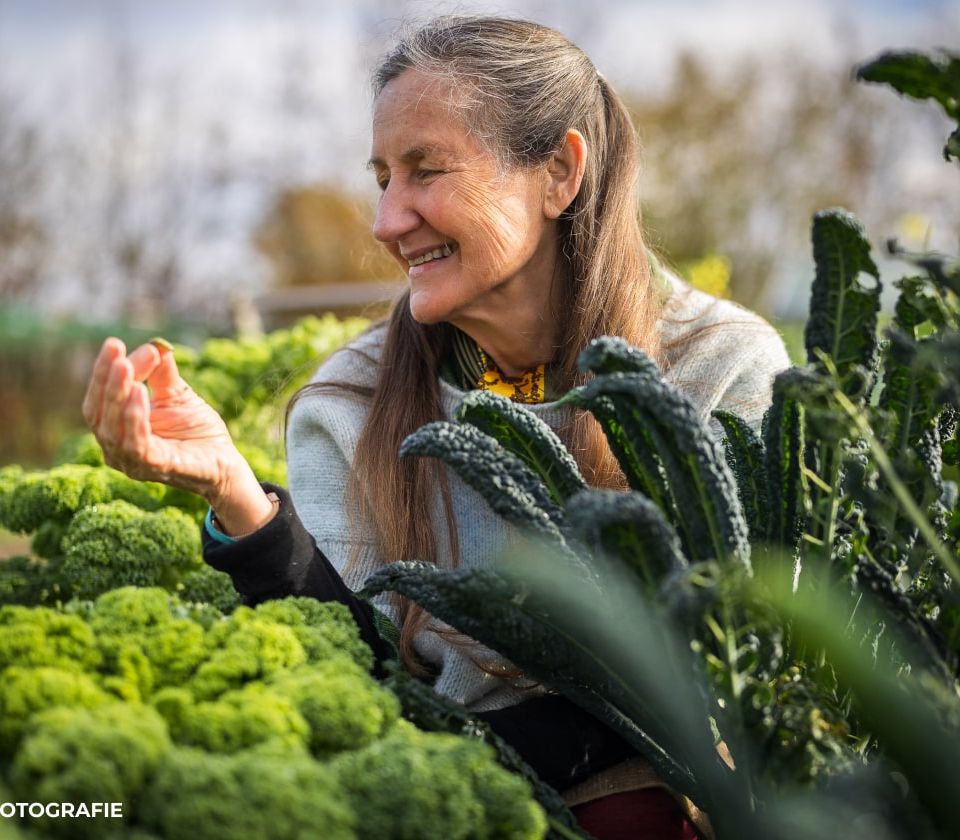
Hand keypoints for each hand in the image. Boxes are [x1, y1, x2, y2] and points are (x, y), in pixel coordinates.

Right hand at [82, 337, 245, 502]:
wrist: (225, 461)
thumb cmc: (197, 431)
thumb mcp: (177, 395)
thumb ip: (162, 373)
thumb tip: (154, 346)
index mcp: (116, 428)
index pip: (99, 398)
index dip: (103, 372)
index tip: (113, 344)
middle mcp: (116, 448)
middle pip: (98, 413)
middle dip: (107, 381)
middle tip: (119, 355)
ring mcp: (132, 462)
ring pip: (112, 429)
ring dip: (117, 396)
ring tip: (126, 369)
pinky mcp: (153, 468)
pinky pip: (136, 445)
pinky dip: (135, 419)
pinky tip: (139, 394)